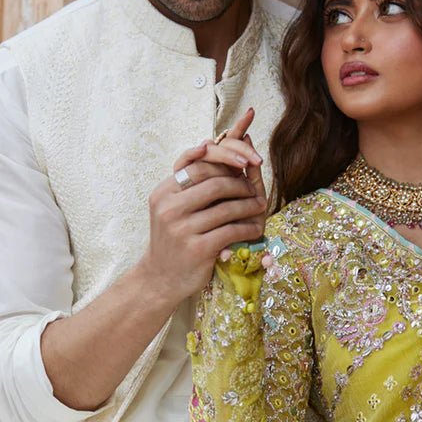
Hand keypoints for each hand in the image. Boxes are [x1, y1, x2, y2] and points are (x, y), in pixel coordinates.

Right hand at [139, 109, 266, 305]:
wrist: (161, 278)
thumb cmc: (173, 237)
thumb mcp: (173, 205)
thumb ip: (191, 180)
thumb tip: (211, 143)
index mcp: (164, 191)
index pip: (200, 163)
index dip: (227, 159)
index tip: (247, 161)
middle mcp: (169, 208)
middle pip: (215, 182)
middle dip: (241, 184)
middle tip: (255, 189)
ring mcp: (182, 229)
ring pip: (227, 207)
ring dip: (250, 206)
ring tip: (259, 206)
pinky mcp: (197, 249)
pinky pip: (232, 231)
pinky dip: (248, 228)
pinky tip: (255, 229)